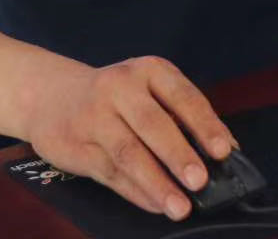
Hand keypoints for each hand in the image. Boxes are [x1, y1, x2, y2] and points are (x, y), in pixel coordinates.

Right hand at [20, 55, 234, 221]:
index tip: (223, 151)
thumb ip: (184, 116)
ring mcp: (95, 117)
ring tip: (180, 206)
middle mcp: (120, 88)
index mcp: (149, 70)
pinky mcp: (77, 146)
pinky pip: (111, 174)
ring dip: (157, 183)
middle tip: (200, 181)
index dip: (204, 124)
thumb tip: (227, 150)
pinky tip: (156, 205)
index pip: (183, 97)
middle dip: (179, 155)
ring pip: (130, 154)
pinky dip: (136, 192)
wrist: (50, 95)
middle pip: (153, 125)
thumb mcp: (149, 90)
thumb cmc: (116, 96)